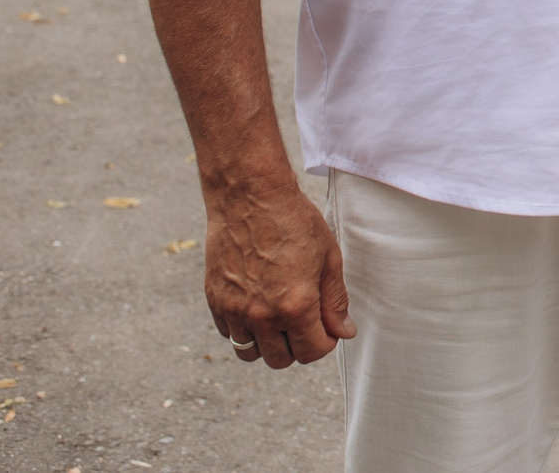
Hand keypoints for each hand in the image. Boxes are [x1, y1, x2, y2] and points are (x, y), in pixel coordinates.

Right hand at [202, 175, 353, 367]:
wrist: (250, 198)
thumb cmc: (294, 223)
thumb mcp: (328, 259)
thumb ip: (335, 301)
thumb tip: (343, 332)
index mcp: (295, 307)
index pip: (311, 352)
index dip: (324, 343)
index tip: (327, 328)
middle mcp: (261, 316)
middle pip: (280, 360)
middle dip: (297, 347)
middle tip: (306, 323)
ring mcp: (234, 311)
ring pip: (250, 353)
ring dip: (268, 343)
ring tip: (281, 317)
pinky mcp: (215, 302)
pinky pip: (230, 334)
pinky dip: (245, 329)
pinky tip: (258, 304)